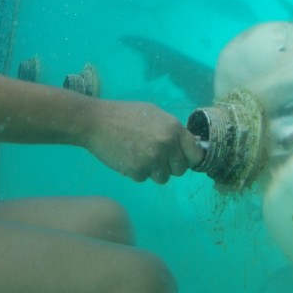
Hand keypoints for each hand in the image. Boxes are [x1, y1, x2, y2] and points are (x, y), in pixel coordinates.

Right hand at [87, 99, 203, 183]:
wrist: (96, 122)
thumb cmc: (126, 115)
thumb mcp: (155, 114)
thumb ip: (173, 130)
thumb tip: (191, 144)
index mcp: (173, 128)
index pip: (196, 154)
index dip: (190, 159)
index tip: (182, 159)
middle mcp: (167, 144)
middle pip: (180, 170)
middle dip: (170, 166)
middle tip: (156, 157)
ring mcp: (152, 158)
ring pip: (163, 178)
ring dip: (154, 171)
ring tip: (140, 156)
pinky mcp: (137, 170)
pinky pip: (144, 179)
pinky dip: (137, 172)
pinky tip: (128, 158)